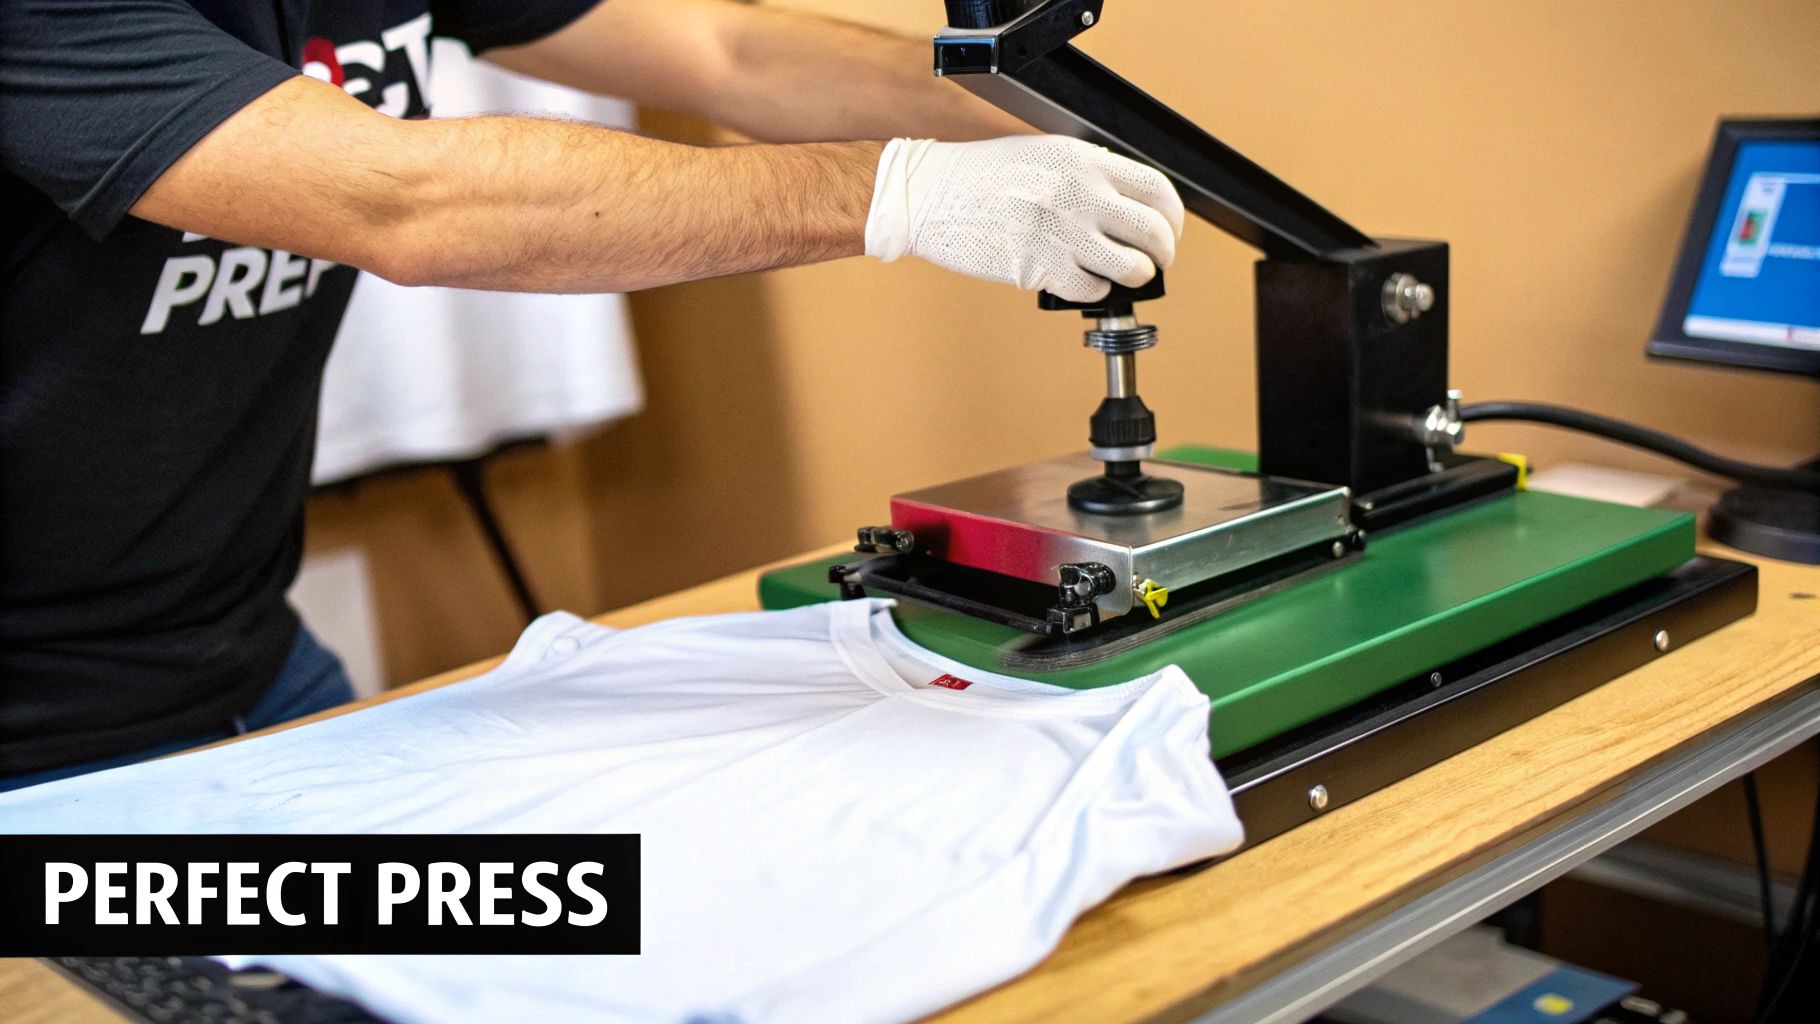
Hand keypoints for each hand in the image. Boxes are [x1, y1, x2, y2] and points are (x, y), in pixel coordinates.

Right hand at [864, 135, 1184, 301]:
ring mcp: (1062, 233)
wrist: (930, 194)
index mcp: (1085, 161)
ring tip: (1125, 275)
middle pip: (1154, 232)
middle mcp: (1080, 195)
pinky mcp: (1041, 268)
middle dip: (1164, 253)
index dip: (1173, 216)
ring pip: (1132, 267)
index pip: (1157, 189)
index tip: (1169, 228)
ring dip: (1136, 276)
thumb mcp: (1045, 153)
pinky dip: (1095, 291)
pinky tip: (1083, 281)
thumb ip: (1088, 172)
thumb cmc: (980, 175)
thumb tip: (1124, 201)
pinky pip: (1092, 290)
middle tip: (1156, 260)